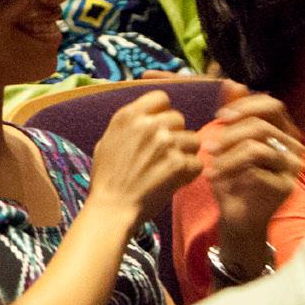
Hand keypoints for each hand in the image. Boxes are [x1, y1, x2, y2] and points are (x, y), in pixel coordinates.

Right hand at [86, 90, 200, 227]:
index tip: (160, 126)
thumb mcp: (107, 141)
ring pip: (193, 139)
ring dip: (186, 153)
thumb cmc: (107, 178)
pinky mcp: (179, 164)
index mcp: (129, 115)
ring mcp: (165, 143)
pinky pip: (197, 163)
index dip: (163, 112)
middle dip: (176, 134)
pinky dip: (190, 174)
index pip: (161, 97)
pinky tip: (177, 181)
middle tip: (167, 153)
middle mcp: (148, 124)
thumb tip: (143, 117)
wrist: (112, 207)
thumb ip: (128, 125)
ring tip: (173, 168)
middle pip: (178, 118)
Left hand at [203, 83, 304, 270]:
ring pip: (257, 145)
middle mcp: (295, 147)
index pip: (272, 105)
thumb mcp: (228, 140)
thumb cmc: (232, 177)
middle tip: (209, 145)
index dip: (245, 106)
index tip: (220, 116)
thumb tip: (232, 82)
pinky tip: (216, 177)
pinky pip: (255, 167)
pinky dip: (229, 168)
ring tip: (210, 162)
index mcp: (284, 132)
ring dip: (227, 152)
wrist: (236, 216)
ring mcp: (293, 167)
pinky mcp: (285, 185)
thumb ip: (233, 113)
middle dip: (230, 132)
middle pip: (262, 124)